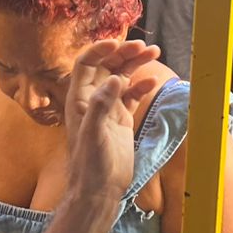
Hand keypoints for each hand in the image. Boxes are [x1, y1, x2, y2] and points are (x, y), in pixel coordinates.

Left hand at [64, 39, 160, 202]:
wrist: (99, 190)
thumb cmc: (90, 165)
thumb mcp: (94, 134)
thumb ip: (101, 105)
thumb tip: (113, 78)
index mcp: (79, 99)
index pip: (86, 64)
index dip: (100, 50)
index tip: (119, 43)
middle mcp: (92, 99)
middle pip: (107, 66)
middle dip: (124, 53)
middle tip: (143, 47)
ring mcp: (108, 108)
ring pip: (121, 77)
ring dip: (135, 64)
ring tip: (153, 52)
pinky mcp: (121, 118)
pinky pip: (132, 95)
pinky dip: (142, 86)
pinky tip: (153, 82)